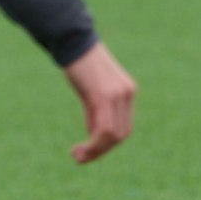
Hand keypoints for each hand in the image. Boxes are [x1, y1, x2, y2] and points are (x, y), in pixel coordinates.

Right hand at [63, 41, 135, 164]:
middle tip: (80, 157)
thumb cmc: (78, 66)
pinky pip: (104, 129)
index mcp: (127, 92)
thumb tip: (94, 135)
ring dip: (95, 152)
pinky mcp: (105, 95)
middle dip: (101, 152)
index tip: (88, 151)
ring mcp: (118, 95)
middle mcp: (127, 94)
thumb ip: (96, 112)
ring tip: (77, 156)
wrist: (72, 42)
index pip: (124, 128)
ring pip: (113, 136)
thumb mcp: (91, 92)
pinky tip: (79, 148)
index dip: (107, 145)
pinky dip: (93, 144)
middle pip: (121, 135)